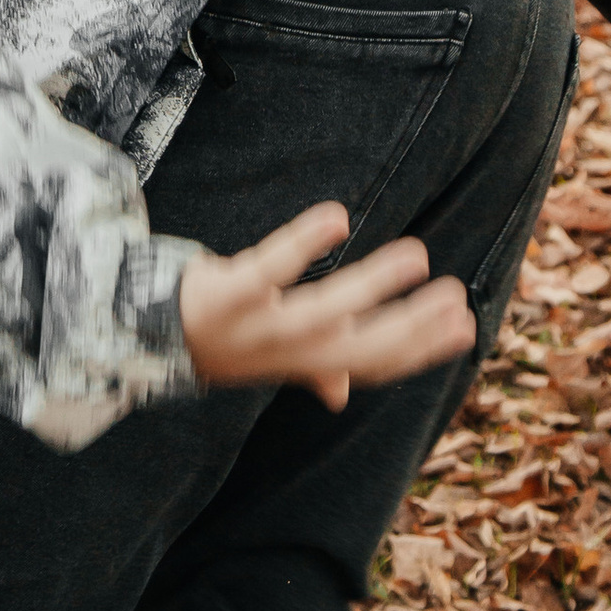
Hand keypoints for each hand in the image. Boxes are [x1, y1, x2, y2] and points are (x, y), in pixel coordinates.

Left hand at [180, 214, 472, 409]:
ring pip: (325, 313)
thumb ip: (310, 370)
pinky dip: (302, 245)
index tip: (466, 327)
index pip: (375, 362)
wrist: (144, 333)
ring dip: (374, 285)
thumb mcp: (269, 356)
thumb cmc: (221, 339)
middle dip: (413, 326)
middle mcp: (287, 352)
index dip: (421, 349)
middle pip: (361, 346)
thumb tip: (340, 394)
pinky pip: (270, 270)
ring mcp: (258, 327)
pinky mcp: (229, 295)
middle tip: (456, 297)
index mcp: (306, 362)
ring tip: (418, 254)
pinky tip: (337, 216)